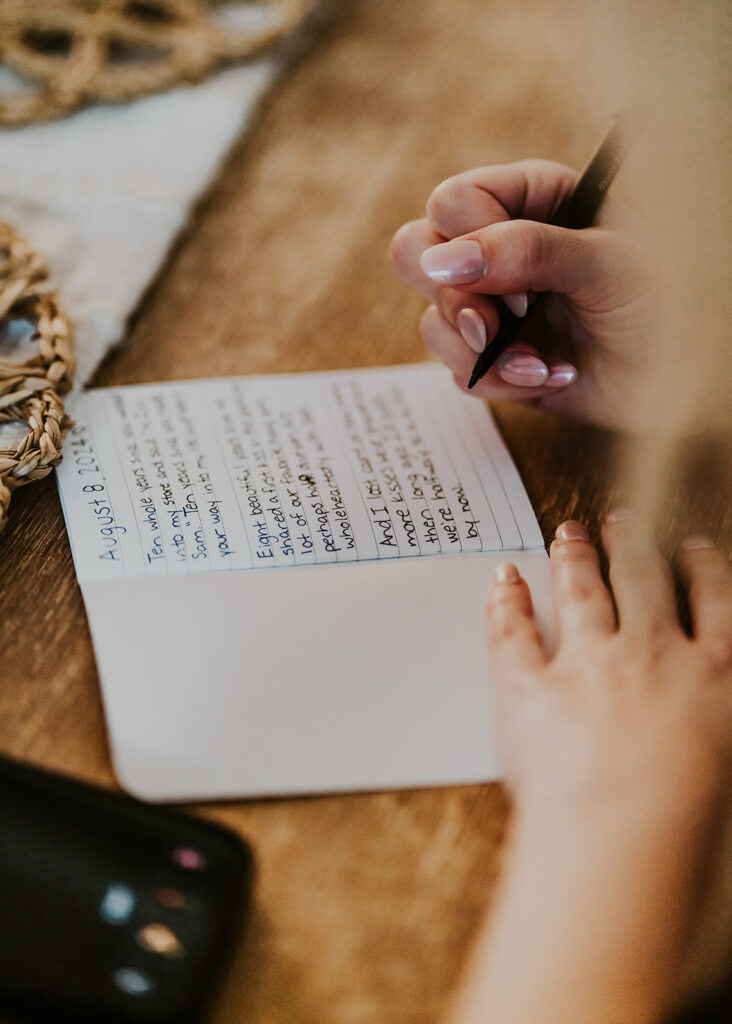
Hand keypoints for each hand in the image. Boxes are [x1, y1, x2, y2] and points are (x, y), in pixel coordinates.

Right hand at [389, 160, 654, 429]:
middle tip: (493, 326)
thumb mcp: (606, 262)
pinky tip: (550, 379)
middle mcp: (504, 249)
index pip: (454, 203)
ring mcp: (496, 306)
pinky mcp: (496, 359)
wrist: (691, 383)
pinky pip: (458, 370)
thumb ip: (525, 251)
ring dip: (482, 353)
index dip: (469, 243)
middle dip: (453, 301)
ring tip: (540, 366)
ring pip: (433, 320)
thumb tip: (443, 260)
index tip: (517, 282)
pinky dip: (500, 383)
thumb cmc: (669, 305)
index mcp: (534, 200)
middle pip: (417, 252)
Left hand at [450, 517, 731, 1023]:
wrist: (627, 833)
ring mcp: (589, 664)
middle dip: (631, 547)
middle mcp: (653, 655)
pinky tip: (504, 579)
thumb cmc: (693, 819)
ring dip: (576, 559)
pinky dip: (507, 602)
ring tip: (570, 534)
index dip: (701, 570)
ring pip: (582, 594)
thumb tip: (714, 699)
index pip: (714, 605)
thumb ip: (720, 714)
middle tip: (620, 523)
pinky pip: (515, 633)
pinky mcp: (530, 686)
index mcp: (714, 675)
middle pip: (642, 584)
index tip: (690, 549)